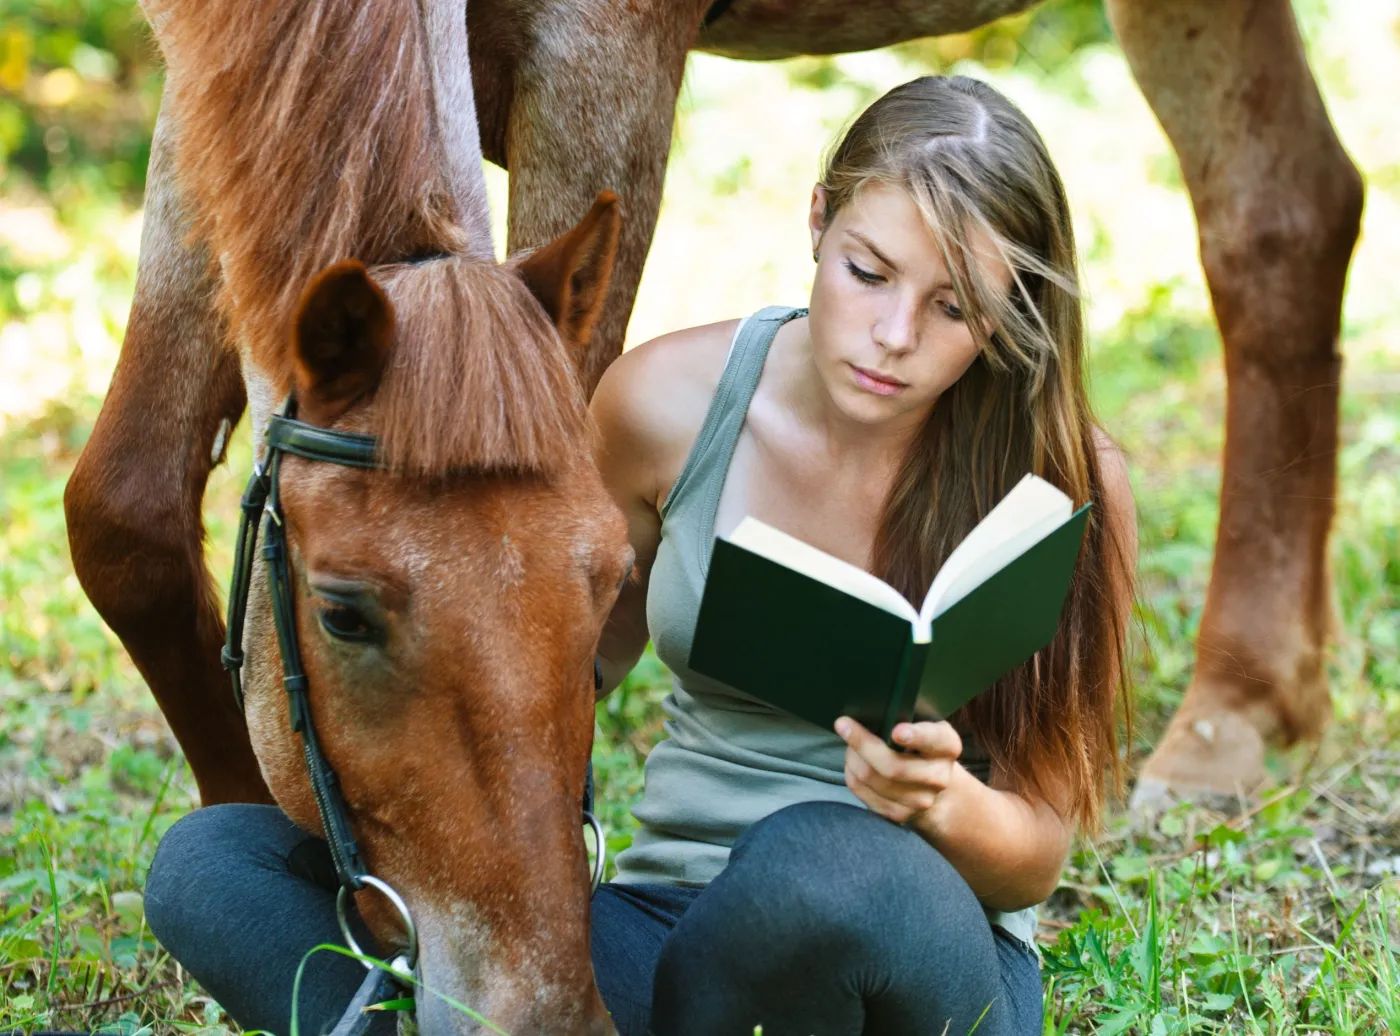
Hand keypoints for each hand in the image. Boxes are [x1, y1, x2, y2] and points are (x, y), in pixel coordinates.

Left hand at [835, 717, 962, 826]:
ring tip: (850, 745)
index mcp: (947, 746)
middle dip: (862, 744)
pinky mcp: (899, 815)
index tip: (896, 731)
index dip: (915, 736)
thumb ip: (904, 718)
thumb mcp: (921, 724)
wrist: (930, 782)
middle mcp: (939, 777)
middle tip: (843, 725)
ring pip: (871, 778)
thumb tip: (867, 717)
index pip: (933, 740)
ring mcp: (920, 800)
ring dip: (852, 757)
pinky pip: (862, 790)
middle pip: (893, 766)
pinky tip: (854, 763)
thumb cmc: (918, 744)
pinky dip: (851, 773)